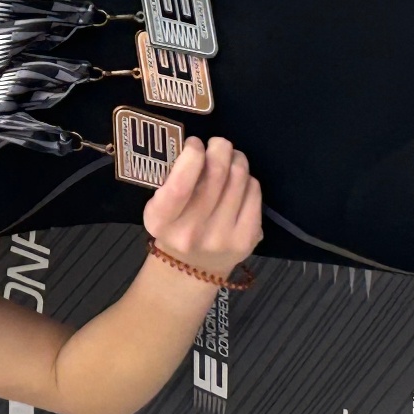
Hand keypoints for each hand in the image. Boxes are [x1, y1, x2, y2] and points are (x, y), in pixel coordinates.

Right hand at [141, 136, 263, 281]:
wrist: (193, 268)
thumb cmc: (174, 226)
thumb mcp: (159, 206)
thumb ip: (172, 179)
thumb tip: (198, 146)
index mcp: (162, 221)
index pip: (180, 185)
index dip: (191, 157)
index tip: (194, 144)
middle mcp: (191, 233)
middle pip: (216, 175)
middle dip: (219, 148)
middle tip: (218, 144)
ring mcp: (222, 238)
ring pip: (238, 178)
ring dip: (236, 159)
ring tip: (230, 158)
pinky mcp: (246, 239)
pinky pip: (254, 192)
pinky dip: (248, 179)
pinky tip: (239, 181)